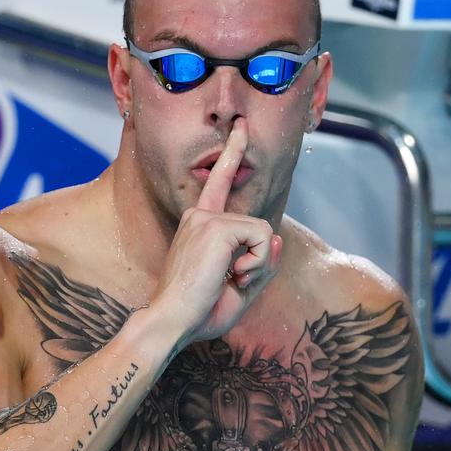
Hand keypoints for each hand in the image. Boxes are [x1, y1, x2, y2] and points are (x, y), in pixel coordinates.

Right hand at [149, 118, 283, 345]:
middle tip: (234, 283)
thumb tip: (278, 238)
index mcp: (198, 226)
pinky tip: (234, 276)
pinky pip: (263, 237)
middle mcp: (199, 215)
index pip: (218, 182)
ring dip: (258, 264)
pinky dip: (258, 262)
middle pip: (258, 225)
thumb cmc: (198, 313)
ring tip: (232, 281)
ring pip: (264, 232)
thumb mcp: (239, 290)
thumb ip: (261, 265)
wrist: (171, 323)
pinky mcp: (216, 226)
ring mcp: (206, 218)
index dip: (233, 153)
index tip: (241, 128)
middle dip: (260, 262)